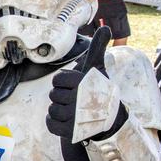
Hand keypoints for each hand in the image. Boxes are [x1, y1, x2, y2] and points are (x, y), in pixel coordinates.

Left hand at [46, 26, 110, 140]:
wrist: (109, 118)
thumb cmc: (99, 89)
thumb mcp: (98, 68)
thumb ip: (98, 48)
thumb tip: (106, 28)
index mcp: (83, 83)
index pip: (57, 80)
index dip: (63, 82)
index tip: (75, 85)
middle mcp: (79, 100)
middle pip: (53, 95)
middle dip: (61, 96)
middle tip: (75, 99)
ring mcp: (75, 118)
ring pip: (52, 110)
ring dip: (59, 110)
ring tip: (72, 110)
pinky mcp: (70, 132)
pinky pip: (50, 124)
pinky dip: (54, 122)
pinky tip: (65, 119)